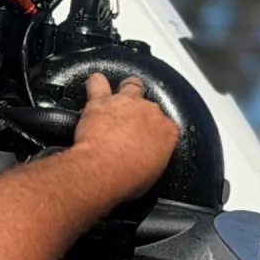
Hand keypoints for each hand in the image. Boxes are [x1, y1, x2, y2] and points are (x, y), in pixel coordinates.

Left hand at [73, 73, 179, 201]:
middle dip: (141, 112)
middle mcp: (150, 112)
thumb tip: (144, 163)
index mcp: (167, 132)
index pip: (166, 127)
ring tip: (116, 101)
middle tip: (130, 124)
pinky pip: (98, 83)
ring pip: (130, 85)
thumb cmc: (128, 177)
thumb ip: (152, 161)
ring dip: (124, 91)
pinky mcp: (101, 101)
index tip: (146, 142)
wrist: (104, 169)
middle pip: (149, 105)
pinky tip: (93, 89)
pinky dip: (95, 84)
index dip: (154, 133)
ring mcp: (126, 103)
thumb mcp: (150, 175)